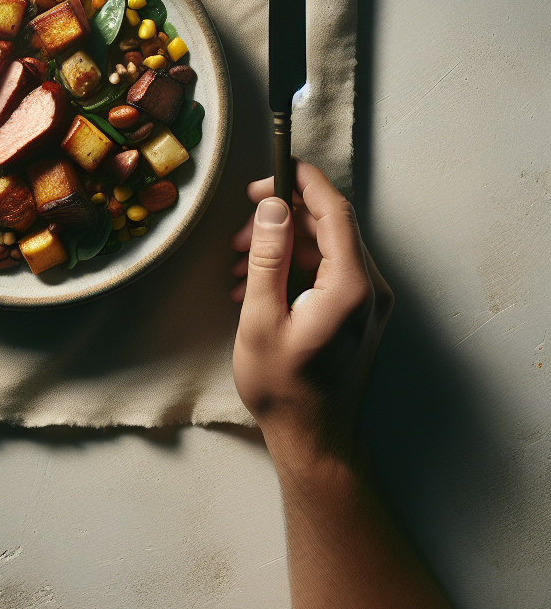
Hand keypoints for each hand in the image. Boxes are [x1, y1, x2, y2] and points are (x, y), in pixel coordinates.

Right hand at [228, 160, 393, 466]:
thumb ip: (267, 257)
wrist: (314, 439)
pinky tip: (258, 285)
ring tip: (240, 267)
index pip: (334, 211)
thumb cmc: (283, 388)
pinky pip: (329, 271)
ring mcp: (370, 302)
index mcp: (350, 287)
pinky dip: (294, 268)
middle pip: (329, 227)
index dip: (303, 183)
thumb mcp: (261, 318)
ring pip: (326, 247)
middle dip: (280, 220)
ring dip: (283, 245)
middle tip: (239, 236)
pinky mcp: (361, 313)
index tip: (273, 169)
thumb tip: (270, 207)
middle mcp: (370, 289)